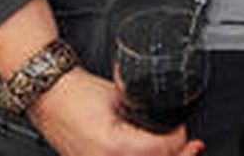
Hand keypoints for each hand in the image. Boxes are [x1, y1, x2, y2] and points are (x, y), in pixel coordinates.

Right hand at [28, 68, 203, 155]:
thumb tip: (172, 119)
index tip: (183, 130)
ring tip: (180, 152)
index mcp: (115, 146)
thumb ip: (148, 110)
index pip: (163, 149)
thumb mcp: (123, 96)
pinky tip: (154, 155)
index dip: (180, 138)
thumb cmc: (78, 94)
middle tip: (193, 147)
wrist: (50, 97)